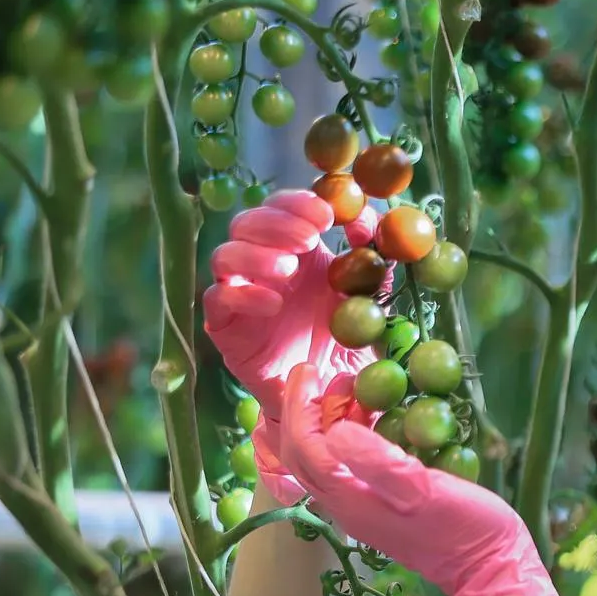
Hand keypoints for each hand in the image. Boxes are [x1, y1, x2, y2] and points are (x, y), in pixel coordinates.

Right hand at [202, 189, 382, 420]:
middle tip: (308, 240)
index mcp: (296, 250)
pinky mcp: (224, 325)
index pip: (282, 208)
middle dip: (276, 224)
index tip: (327, 214)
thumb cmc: (345, 339)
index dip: (299, 204)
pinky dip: (243, 295)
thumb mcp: (369, 298)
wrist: (328, 391)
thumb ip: (376, 262)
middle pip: (247, 223)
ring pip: (225, 256)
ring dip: (255, 256)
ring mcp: (239, 292)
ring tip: (289, 271)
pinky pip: (218, 300)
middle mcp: (262, 264)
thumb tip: (378, 223)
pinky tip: (272, 304)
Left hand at [276, 365, 577, 595]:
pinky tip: (369, 423)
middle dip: (304, 412)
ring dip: (323, 425)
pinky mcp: (379, 509)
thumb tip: (336, 429)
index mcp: (350, 499)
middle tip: (324, 376)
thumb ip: (378, 461)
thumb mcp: (424, 489)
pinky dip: (343, 439)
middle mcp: (346, 506)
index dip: (300, 407)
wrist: (490, 570)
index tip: (310, 369)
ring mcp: (362, 510)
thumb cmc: (464, 528)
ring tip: (347, 392)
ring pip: (321, 463)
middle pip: (302, 457)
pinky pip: (344, 469)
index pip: (304, 448)